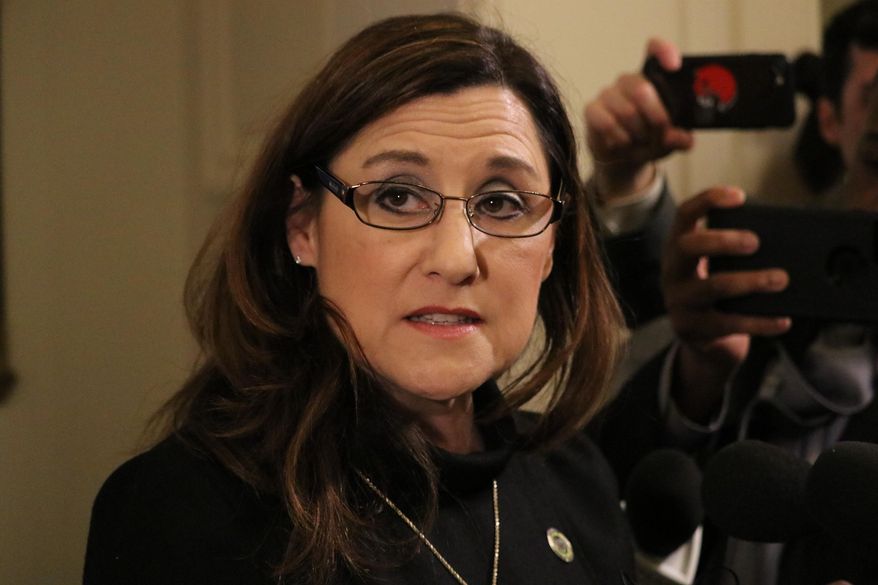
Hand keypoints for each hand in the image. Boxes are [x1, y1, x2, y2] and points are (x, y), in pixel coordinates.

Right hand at [584, 38, 693, 200]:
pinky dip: (620, 138)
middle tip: (659, 133)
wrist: (620, 160)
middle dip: (656, 118)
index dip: (664, 52)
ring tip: (640, 141)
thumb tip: (684, 139)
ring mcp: (608, 94)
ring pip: (627, 112)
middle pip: (642, 89)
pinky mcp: (592, 109)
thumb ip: (679, 138)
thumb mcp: (670, 141)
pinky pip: (607, 123)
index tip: (674, 66)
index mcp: (651, 79)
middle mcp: (628, 81)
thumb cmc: (647, 141)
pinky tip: (622, 143)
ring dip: (638, 133)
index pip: (654, 51)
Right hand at [661, 187, 791, 421]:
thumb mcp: (717, 265)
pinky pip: (729, 324)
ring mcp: (679, 301)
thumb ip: (735, 250)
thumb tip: (784, 236)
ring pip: (713, 286)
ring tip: (781, 279)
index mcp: (678, 247)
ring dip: (750, 281)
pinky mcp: (692, 329)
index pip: (685, 214)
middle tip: (755, 242)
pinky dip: (759, 322)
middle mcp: (672, 271)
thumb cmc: (718, 291)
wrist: (700, 338)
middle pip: (688, 246)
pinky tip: (782, 320)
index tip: (739, 196)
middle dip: (722, 240)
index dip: (709, 200)